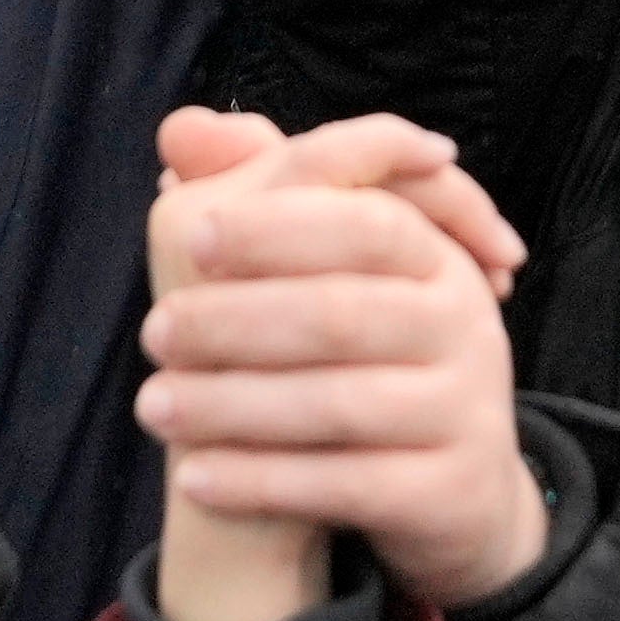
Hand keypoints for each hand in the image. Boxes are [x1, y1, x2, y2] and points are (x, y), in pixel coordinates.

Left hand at [137, 104, 549, 620]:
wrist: (451, 494)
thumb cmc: (369, 361)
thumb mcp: (338, 273)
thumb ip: (267, 193)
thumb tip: (179, 126)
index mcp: (436, 259)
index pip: (367, 221)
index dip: (279, 226)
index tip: (192, 235)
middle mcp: (466, 326)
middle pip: (343, 312)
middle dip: (236, 319)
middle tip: (153, 331)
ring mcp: (466, 411)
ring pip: (338, 404)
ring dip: (232, 404)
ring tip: (153, 405)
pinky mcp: (450, 492)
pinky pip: (345, 486)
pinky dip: (262, 482)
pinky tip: (195, 479)